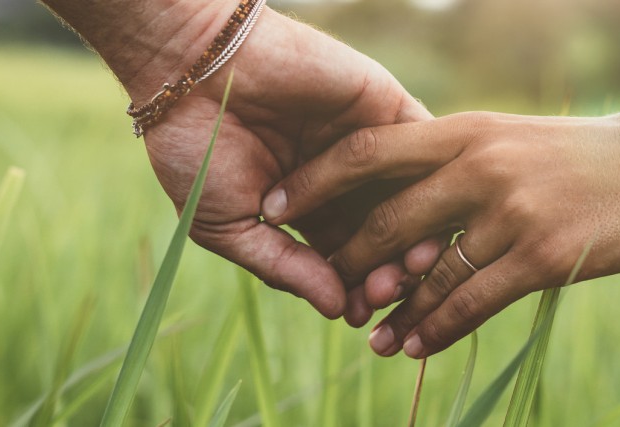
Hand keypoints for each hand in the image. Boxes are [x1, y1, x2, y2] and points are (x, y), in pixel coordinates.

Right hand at [133, 8, 453, 319]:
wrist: (191, 70)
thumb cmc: (195, 149)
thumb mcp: (229, 225)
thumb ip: (284, 267)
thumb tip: (336, 310)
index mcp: (309, 212)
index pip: (347, 261)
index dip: (355, 290)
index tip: (357, 314)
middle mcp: (345, 182)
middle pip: (386, 237)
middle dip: (389, 270)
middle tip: (386, 291)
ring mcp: (368, 144)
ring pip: (410, 198)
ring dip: (416, 233)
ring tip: (409, 264)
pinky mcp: (383, 107)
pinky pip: (422, 146)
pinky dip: (428, 180)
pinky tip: (424, 212)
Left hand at [262, 111, 619, 356]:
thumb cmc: (583, 157)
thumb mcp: (511, 140)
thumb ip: (456, 162)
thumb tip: (401, 202)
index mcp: (465, 130)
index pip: (367, 151)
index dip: (314, 182)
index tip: (276, 205)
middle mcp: (479, 166)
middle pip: (387, 222)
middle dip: (351, 264)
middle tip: (333, 293)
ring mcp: (510, 212)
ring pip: (426, 274)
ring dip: (394, 312)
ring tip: (370, 339)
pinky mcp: (540, 257)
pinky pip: (470, 303)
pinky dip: (436, 329)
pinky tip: (416, 346)